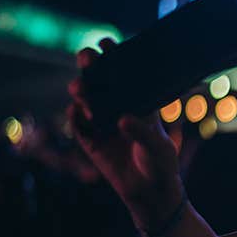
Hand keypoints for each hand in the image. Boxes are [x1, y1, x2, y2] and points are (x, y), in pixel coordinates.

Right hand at [67, 38, 183, 220]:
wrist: (151, 193)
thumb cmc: (161, 164)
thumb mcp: (159, 146)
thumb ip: (142, 132)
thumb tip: (121, 119)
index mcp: (139, 102)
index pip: (125, 74)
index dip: (114, 56)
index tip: (106, 43)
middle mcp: (118, 108)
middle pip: (99, 80)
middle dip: (90, 66)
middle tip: (87, 58)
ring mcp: (102, 123)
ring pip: (86, 99)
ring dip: (81, 90)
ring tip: (81, 88)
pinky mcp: (90, 141)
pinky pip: (78, 125)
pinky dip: (75, 117)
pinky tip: (76, 111)